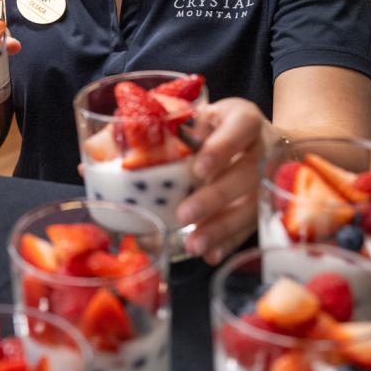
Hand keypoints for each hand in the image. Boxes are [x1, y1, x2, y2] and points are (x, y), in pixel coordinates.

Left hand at [175, 98, 274, 264]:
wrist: (259, 139)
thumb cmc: (215, 126)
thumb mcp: (197, 116)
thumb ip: (162, 131)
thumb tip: (99, 154)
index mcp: (244, 118)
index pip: (241, 127)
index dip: (221, 148)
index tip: (198, 169)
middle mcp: (264, 146)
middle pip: (248, 172)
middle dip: (216, 197)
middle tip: (183, 215)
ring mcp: (270, 177)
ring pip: (252, 204)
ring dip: (222, 227)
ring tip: (194, 245)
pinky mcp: (268, 203)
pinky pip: (251, 225)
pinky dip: (230, 241)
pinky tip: (211, 254)